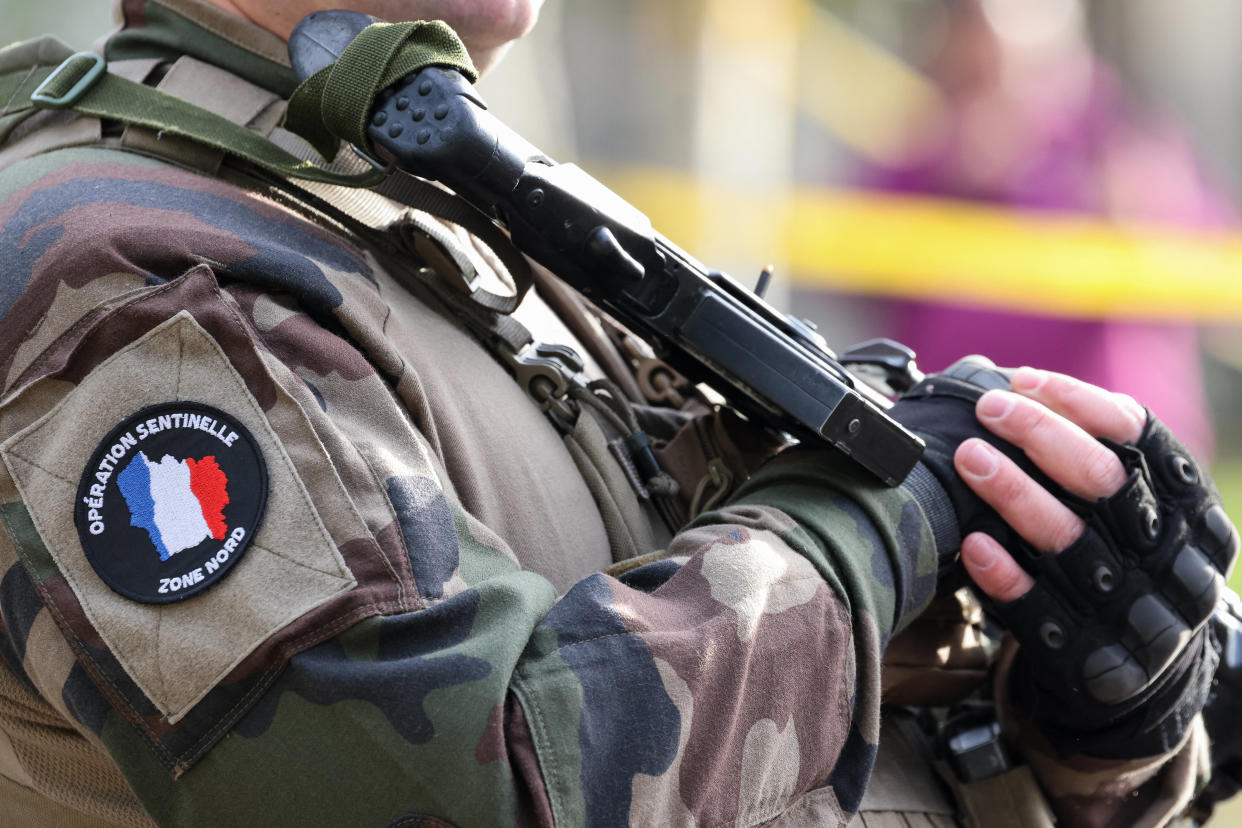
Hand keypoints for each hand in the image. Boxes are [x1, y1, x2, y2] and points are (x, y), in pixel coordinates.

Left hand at [954, 367, 1235, 757]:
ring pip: (1069, 541)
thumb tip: (1027, 390)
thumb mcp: (1147, 511)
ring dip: (1013, 492)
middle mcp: (1171, 559)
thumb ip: (1108, 459)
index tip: (1026, 381)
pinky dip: (1004, 573)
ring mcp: (1132, 612)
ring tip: (967, 456)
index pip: (1144, 439)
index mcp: (1192, 511)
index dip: (1082, 404)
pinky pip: (1039, 610)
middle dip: (1041, 435)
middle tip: (988, 408)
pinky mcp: (1090, 658)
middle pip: (1106, 483)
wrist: (1149, 676)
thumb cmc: (1129, 563)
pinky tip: (971, 542)